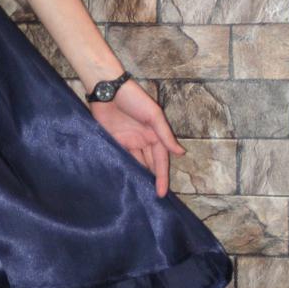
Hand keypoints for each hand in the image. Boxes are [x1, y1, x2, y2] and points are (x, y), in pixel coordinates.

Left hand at [88, 80, 184, 197]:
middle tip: (151, 198)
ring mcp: (128, 141)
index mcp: (155, 135)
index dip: (162, 176)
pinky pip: (120, 157)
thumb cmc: (134, 98)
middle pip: (149, 164)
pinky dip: (123, 166)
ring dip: (137, 175)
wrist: (107, 89)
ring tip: (138, 193)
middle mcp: (143, 140)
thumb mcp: (154, 115)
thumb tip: (181, 153)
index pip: (161, 160)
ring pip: (135, 162)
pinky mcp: (113, 140)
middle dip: (151, 179)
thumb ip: (165, 135)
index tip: (162, 193)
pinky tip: (123, 178)